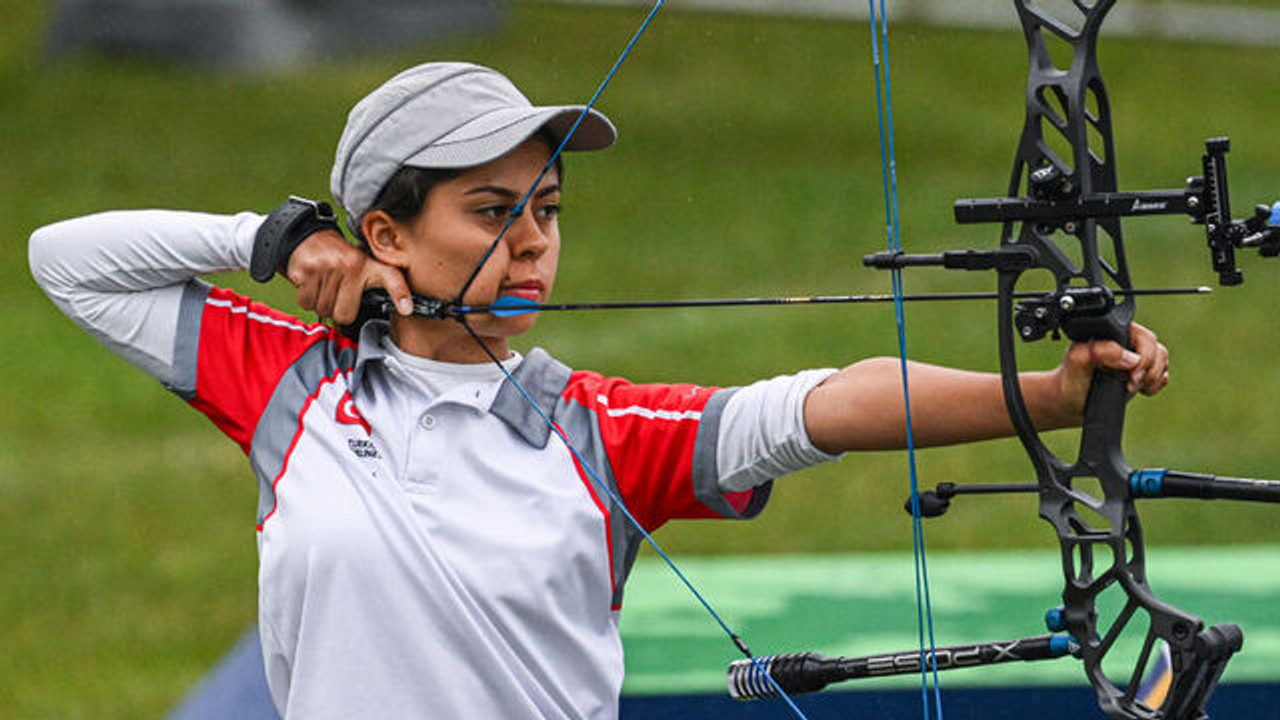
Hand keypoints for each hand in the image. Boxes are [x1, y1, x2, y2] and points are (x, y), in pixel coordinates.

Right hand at [285, 230, 412, 324]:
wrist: (308, 236)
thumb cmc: (338, 259)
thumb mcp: (361, 265)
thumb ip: (373, 286)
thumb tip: (394, 310)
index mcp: (368, 266)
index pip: (391, 278)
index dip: (400, 294)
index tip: (407, 309)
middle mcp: (351, 265)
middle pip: (344, 314)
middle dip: (337, 309)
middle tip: (336, 293)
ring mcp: (328, 267)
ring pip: (323, 309)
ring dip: (320, 303)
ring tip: (323, 285)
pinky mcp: (307, 270)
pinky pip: (306, 302)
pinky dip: (306, 298)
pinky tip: (311, 284)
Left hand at [1055, 322, 1169, 417]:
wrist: (1071, 401)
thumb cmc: (1072, 378)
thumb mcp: (1078, 360)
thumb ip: (1100, 351)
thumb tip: (1131, 357)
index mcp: (1113, 331)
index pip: (1143, 336)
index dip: (1143, 356)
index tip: (1129, 373)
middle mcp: (1127, 341)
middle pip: (1157, 349)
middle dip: (1148, 370)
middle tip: (1130, 383)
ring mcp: (1136, 357)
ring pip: (1162, 361)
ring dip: (1151, 378)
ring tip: (1131, 387)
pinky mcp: (1142, 372)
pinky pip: (1163, 375)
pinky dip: (1156, 384)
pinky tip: (1140, 390)